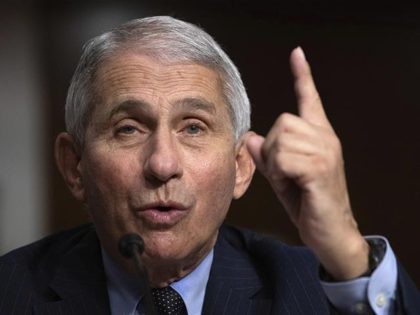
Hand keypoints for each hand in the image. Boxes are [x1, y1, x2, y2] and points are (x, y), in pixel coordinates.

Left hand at [246, 47, 368, 279]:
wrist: (330, 232)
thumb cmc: (307, 202)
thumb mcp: (282, 176)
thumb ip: (267, 155)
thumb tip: (250, 137)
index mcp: (318, 136)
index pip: (310, 99)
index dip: (302, 76)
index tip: (296, 53)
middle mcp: (325, 137)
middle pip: (282, 122)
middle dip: (272, 149)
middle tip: (283, 172)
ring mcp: (325, 151)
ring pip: (279, 140)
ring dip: (276, 163)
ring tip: (290, 180)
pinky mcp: (319, 167)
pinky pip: (283, 158)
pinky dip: (280, 174)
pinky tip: (294, 185)